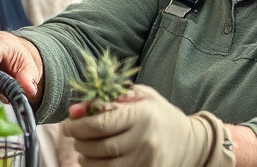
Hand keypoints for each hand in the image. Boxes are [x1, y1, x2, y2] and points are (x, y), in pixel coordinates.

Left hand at [64, 85, 232, 166]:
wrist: (189, 141)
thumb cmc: (159, 114)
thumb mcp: (139, 97)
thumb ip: (108, 100)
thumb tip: (75, 110)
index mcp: (143, 114)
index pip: (103, 123)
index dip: (79, 126)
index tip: (67, 125)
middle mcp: (146, 139)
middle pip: (101, 147)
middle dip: (80, 142)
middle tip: (74, 137)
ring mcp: (147, 160)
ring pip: (105, 165)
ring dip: (86, 159)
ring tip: (83, 150)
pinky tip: (95, 161)